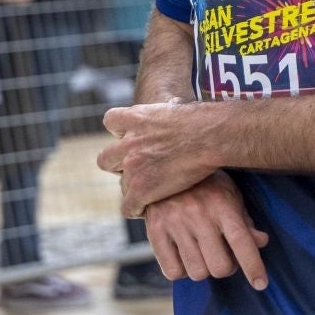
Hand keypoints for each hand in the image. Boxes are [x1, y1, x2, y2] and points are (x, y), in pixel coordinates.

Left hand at [98, 101, 219, 216]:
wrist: (209, 136)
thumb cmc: (202, 121)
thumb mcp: (175, 107)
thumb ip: (164, 112)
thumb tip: (173, 104)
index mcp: (135, 118)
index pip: (110, 121)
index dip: (120, 133)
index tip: (133, 139)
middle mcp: (128, 143)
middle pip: (105, 159)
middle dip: (118, 165)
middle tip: (138, 170)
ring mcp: (132, 167)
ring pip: (122, 185)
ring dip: (134, 188)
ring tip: (152, 192)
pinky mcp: (141, 189)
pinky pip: (128, 207)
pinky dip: (136, 210)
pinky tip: (148, 209)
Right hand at [142, 171, 269, 289]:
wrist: (162, 165)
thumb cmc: (204, 184)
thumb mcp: (229, 195)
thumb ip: (244, 221)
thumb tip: (261, 242)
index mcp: (221, 203)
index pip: (241, 240)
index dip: (253, 265)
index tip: (261, 283)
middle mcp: (197, 213)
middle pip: (219, 266)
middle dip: (226, 268)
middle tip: (224, 257)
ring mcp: (174, 223)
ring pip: (197, 272)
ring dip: (204, 270)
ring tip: (203, 254)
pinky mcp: (154, 231)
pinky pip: (172, 272)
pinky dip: (182, 271)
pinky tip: (184, 255)